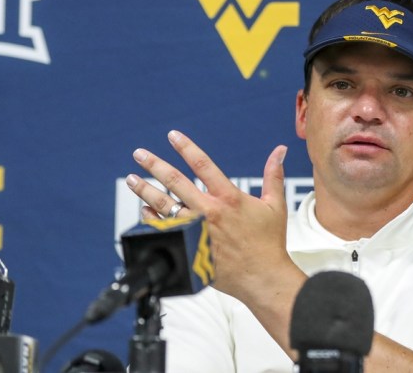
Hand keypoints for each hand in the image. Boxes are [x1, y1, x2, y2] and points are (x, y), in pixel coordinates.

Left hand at [125, 130, 290, 302]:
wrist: (261, 277)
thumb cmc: (269, 243)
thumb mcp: (275, 205)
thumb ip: (273, 175)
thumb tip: (280, 150)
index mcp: (228, 197)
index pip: (202, 164)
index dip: (186, 147)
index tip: (172, 135)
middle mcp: (209, 210)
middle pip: (175, 181)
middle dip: (154, 165)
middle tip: (139, 154)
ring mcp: (195, 230)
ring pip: (164, 205)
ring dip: (145, 190)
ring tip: (132, 179)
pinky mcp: (189, 247)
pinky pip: (163, 229)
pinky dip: (152, 218)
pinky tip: (144, 210)